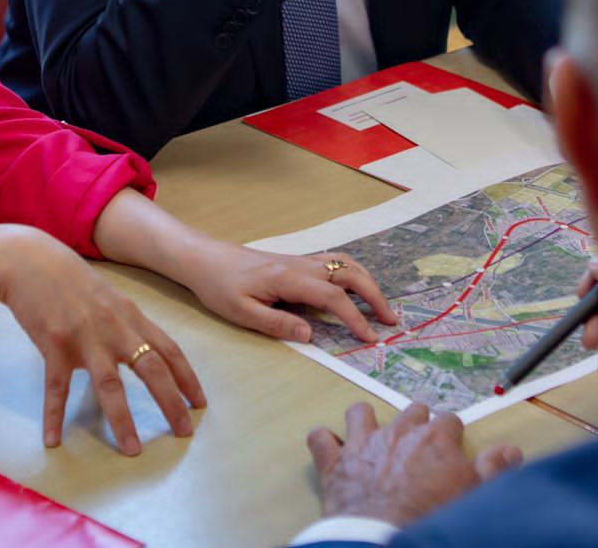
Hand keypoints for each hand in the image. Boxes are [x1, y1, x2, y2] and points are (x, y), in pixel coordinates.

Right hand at [0, 227, 207, 455]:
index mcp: (130, 316)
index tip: (200, 402)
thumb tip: (145, 349)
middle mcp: (113, 327)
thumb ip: (126, 323)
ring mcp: (84, 337)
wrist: (30, 262)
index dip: (187, 377)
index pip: (168, 349)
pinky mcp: (54, 345)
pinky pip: (56, 388)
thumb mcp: (108, 297)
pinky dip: (54, 415)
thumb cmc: (70, 280)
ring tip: (132, 449)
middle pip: (150, 367)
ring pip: (109, 384)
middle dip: (171, 401)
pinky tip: (53, 439)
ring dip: (122, 419)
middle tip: (184, 431)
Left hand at [177, 241, 399, 343]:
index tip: (370, 338)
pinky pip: (335, 262)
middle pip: (349, 274)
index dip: (355, 318)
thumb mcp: (242, 312)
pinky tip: (357, 288)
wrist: (206, 259)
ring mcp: (301, 260)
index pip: (333, 297)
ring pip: (346, 264)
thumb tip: (311, 335)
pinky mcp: (298, 262)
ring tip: (381, 307)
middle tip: (390, 321)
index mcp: (289, 279)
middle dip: (375, 296)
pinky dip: (354, 274)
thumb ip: (277, 324)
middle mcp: (301, 265)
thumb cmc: (220, 287)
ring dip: (368, 282)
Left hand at [307, 402, 522, 522]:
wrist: (386, 536)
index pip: (449, 420)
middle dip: (415, 422)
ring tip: (371, 436)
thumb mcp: (475, 494)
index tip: (450, 448)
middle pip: (411, 411)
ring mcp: (364, 443)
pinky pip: (320, 438)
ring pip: (361, 412)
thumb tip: (511, 450)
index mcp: (436, 438)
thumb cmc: (433, 517)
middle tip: (417, 443)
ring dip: (365, 421)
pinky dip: (324, 441)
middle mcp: (400, 431)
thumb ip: (493, 468)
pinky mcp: (335, 461)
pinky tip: (329, 448)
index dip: (449, 434)